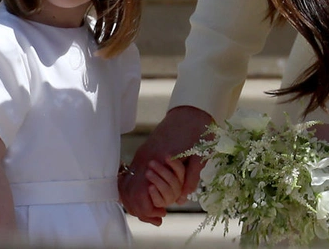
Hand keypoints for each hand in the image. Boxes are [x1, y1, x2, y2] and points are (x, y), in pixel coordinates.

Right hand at [119, 106, 211, 225]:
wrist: (191, 110)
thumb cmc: (198, 131)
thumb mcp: (201, 155)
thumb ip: (191, 177)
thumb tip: (181, 200)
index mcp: (157, 158)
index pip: (141, 192)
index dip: (148, 209)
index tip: (161, 216)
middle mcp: (145, 157)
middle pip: (130, 191)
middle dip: (140, 209)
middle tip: (158, 218)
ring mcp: (142, 154)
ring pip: (128, 183)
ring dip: (136, 200)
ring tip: (152, 211)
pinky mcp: (145, 152)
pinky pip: (132, 175)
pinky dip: (136, 189)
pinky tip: (148, 197)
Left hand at [147, 156, 184, 208]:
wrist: (142, 181)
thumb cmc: (154, 167)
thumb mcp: (162, 161)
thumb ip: (169, 161)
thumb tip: (172, 159)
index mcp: (180, 176)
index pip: (181, 170)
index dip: (175, 164)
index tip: (166, 156)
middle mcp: (178, 188)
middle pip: (173, 180)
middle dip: (162, 170)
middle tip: (151, 163)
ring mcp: (170, 197)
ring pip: (167, 190)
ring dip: (157, 180)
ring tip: (147, 172)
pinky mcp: (161, 203)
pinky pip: (159, 200)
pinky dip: (154, 193)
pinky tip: (150, 186)